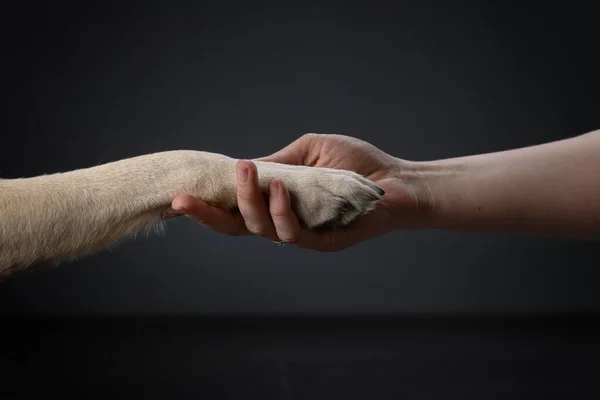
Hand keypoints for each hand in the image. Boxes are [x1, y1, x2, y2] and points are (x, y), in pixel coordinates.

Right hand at [172, 134, 429, 250]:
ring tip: (247, 172)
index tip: (178, 194)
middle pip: (237, 227)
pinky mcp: (324, 242)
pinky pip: (294, 234)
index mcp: (277, 202)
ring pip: (261, 229)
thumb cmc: (355, 164)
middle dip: (207, 215)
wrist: (397, 180)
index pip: (234, 209)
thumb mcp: (307, 152)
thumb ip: (276, 161)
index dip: (206, 205)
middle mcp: (284, 222)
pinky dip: (282, 212)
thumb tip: (240, 166)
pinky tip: (279, 189)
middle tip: (184, 198)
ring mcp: (303, 235)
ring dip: (248, 201)